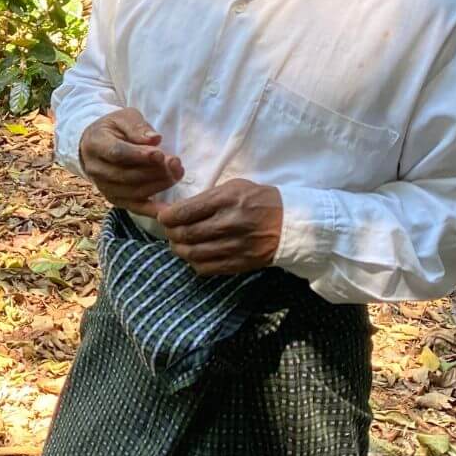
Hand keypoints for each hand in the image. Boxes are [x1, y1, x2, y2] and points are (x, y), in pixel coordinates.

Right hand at [77, 109, 183, 215]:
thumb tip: (155, 139)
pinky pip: (134, 207)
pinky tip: (167, 210)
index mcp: (95, 144)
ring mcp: (103, 187)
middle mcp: (95, 169)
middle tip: (175, 163)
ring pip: (132, 192)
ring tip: (176, 175)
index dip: (139, 155)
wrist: (96, 144)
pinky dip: (151, 210)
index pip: (117, 153)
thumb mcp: (125, 117)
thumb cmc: (115, 128)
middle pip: (126, 175)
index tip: (160, 154)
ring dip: (157, 185)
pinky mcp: (114, 199)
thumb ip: (138, 127)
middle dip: (154, 171)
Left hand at [155, 179, 282, 274]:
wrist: (291, 223)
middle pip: (185, 234)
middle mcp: (229, 223)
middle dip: (171, 233)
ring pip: (192, 253)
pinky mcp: (239, 264)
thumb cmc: (258, 200)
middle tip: (170, 231)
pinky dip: (194, 262)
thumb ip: (206, 198)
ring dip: (179, 249)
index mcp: (227, 200)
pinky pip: (206, 268)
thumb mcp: (234, 187)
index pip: (184, 212)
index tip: (163, 217)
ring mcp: (234, 246)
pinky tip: (195, 255)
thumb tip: (176, 209)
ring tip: (179, 243)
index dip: (167, 217)